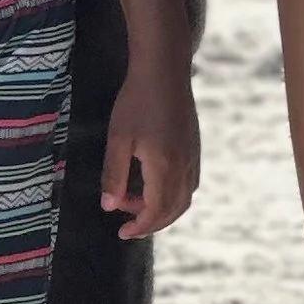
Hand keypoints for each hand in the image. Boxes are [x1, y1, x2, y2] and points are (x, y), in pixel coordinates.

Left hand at [100, 52, 200, 241]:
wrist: (164, 70)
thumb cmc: (137, 102)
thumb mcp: (119, 139)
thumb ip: (114, 175)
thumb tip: (109, 206)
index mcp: (165, 168)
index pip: (156, 212)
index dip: (140, 227)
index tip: (122, 232)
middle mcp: (184, 166)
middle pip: (174, 210)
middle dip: (151, 222)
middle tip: (127, 222)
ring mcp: (193, 157)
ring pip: (184, 198)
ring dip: (163, 209)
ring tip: (137, 202)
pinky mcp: (194, 147)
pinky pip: (189, 183)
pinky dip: (174, 195)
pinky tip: (155, 185)